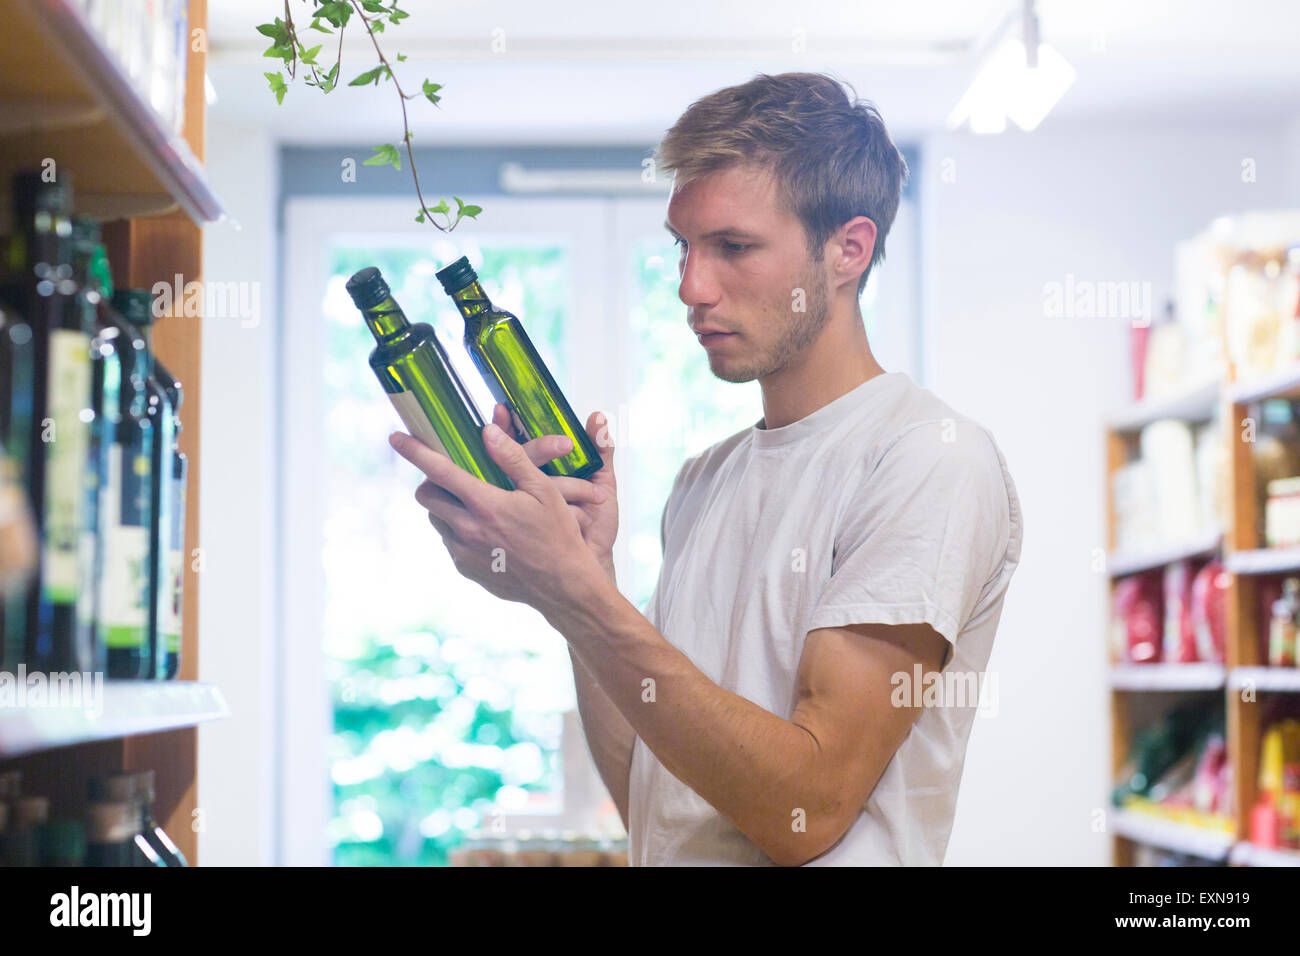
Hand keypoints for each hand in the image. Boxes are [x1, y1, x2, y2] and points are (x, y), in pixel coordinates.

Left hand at [389, 420, 604, 615]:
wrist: (563, 586)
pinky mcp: (465, 569)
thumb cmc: (558, 534)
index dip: (415, 451)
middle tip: (452, 478)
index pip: (440, 471)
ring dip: (446, 507)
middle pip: (426, 496)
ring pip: (436, 519)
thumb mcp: (544, 491)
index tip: (395, 437)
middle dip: (431, 482)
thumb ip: (513, 459)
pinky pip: (450, 542)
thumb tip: (488, 432)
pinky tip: (487, 531)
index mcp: (486, 505)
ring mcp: (463, 552)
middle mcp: (468, 529)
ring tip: (475, 505)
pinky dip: (459, 530)